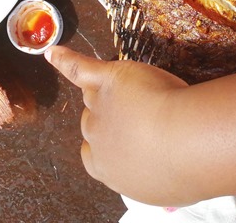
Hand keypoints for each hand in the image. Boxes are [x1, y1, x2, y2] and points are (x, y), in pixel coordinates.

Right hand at [44, 45, 193, 204]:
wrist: (182, 141)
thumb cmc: (182, 168)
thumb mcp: (165, 184)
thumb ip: (153, 172)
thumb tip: (159, 168)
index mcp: (107, 169)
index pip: (93, 153)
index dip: (112, 143)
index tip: (129, 142)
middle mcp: (97, 140)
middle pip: (94, 122)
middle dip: (117, 118)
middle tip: (150, 117)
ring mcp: (100, 107)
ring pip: (95, 95)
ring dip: (110, 92)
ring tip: (136, 91)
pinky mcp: (109, 79)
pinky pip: (80, 69)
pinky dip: (66, 60)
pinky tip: (53, 52)